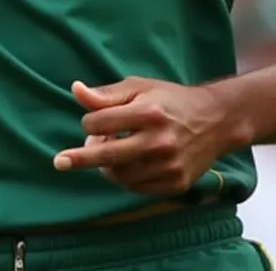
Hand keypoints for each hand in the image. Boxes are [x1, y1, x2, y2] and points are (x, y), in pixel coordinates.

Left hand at [53, 78, 233, 196]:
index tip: (93, 122)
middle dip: (79, 158)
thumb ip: (106, 93)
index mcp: (148, 112)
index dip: (89, 123)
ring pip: (120, 176)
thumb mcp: (139, 87)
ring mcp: (169, 166)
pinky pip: (136, 188)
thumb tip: (75, 90)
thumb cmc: (170, 100)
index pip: (100, 123)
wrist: (215, 120)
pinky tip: (126, 164)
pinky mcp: (176, 184)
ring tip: (107, 151)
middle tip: (60, 162)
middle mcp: (159, 142)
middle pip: (107, 156)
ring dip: (105, 166)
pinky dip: (124, 178)